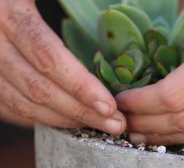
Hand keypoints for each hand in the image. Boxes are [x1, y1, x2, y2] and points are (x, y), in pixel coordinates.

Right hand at [0, 0, 125, 134]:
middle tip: (115, 124)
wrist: (1, 1)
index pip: (49, 58)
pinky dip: (39, 117)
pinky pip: (9, 105)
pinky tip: (66, 119)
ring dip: (63, 119)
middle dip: (80, 111)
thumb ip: (75, 3)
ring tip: (96, 124)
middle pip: (38, 88)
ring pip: (22, 102)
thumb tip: (114, 11)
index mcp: (11, 12)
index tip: (110, 106)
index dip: (80, 87)